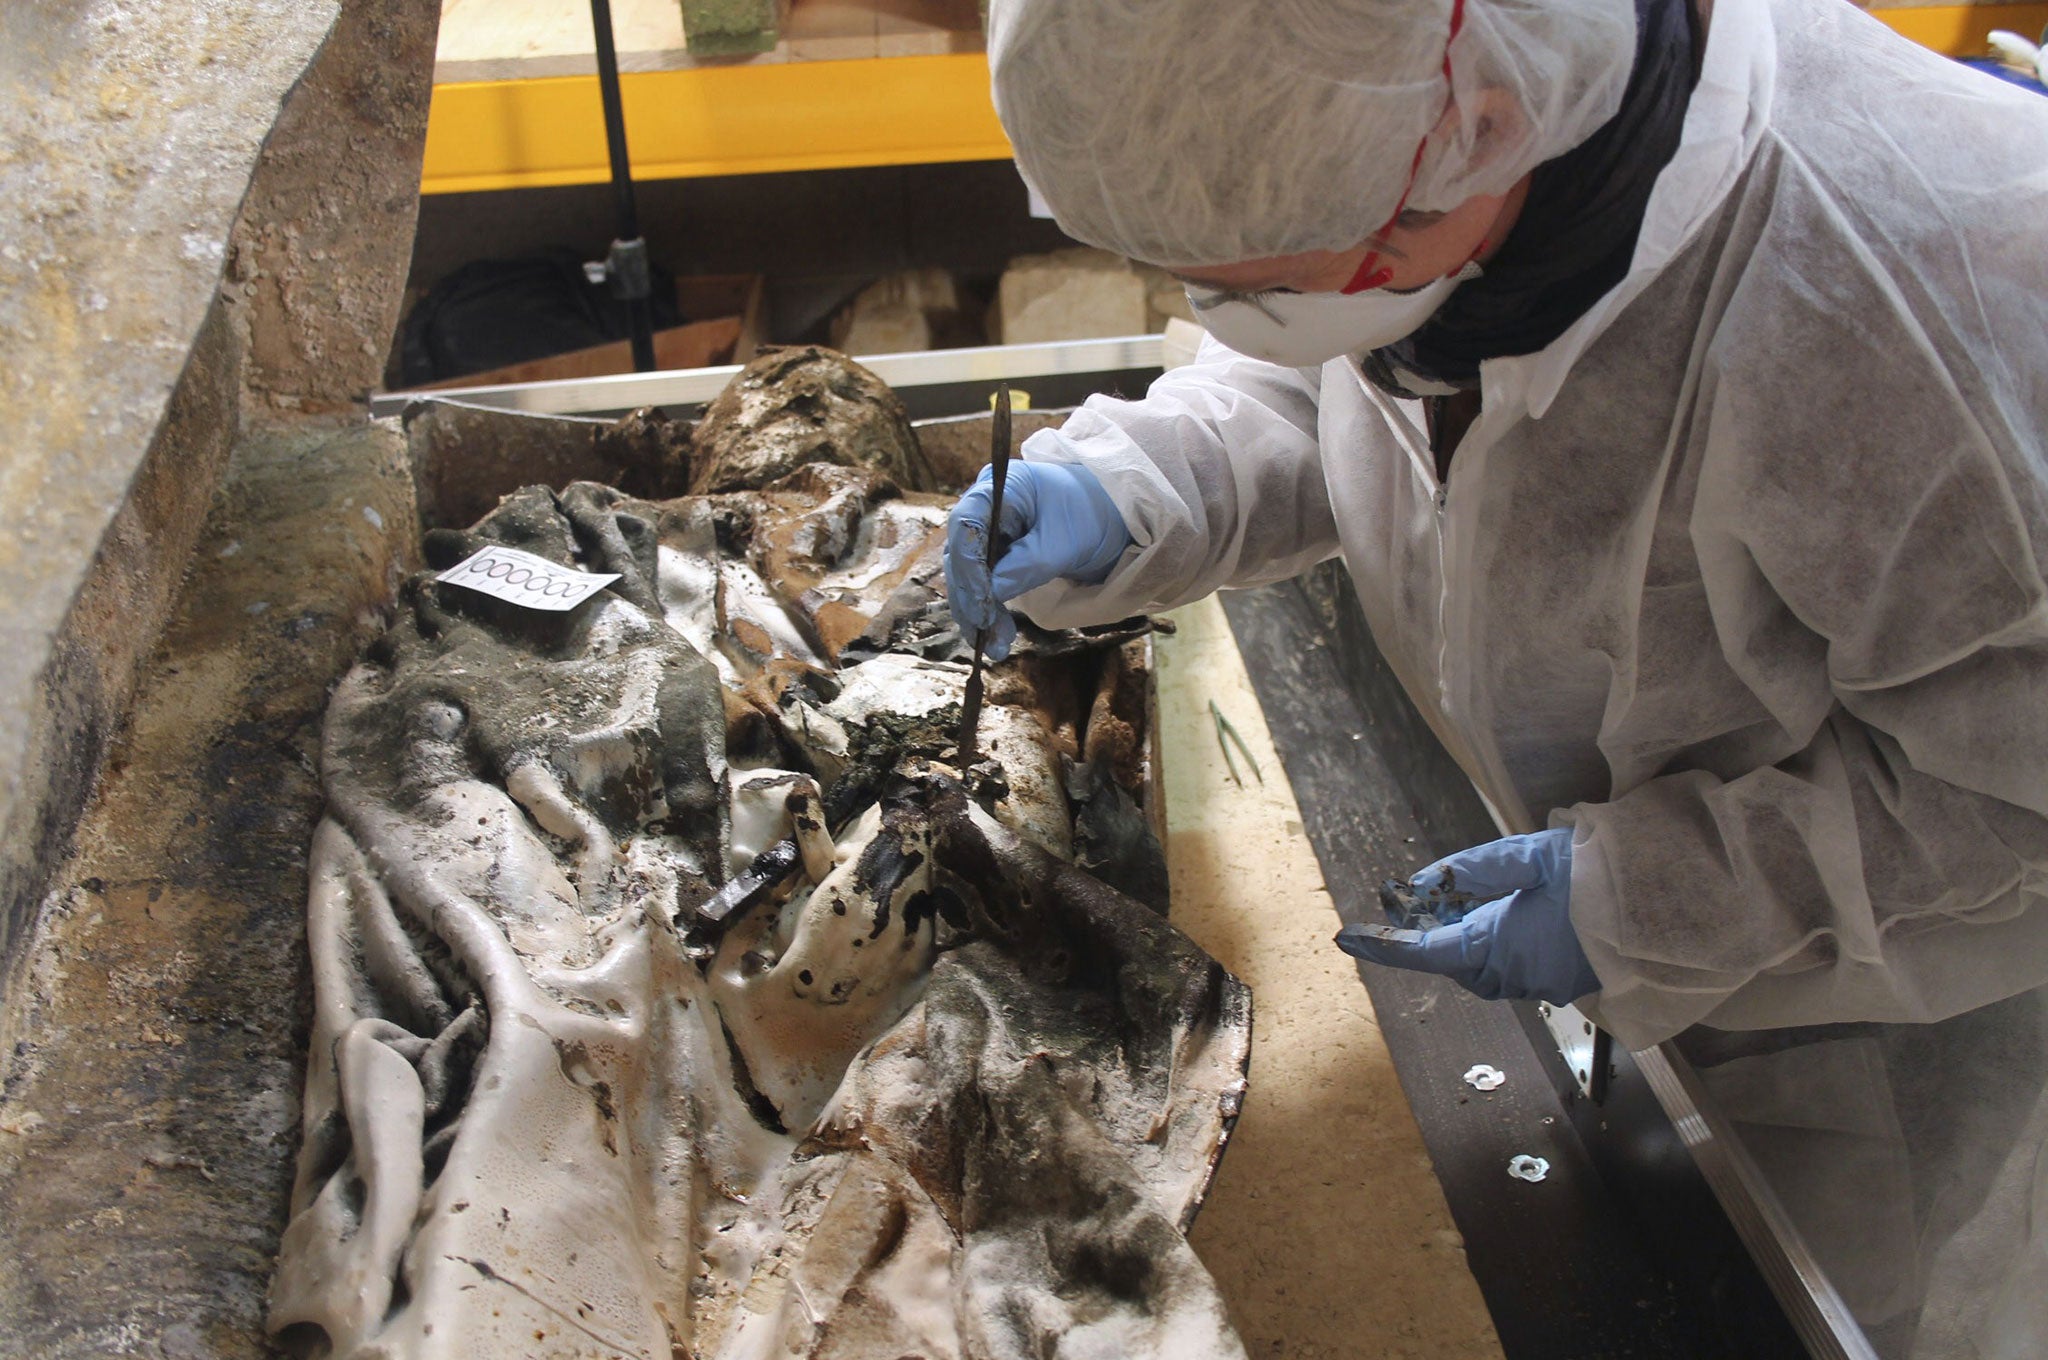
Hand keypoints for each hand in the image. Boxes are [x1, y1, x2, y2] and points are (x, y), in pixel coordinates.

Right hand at [943, 457, 1131, 660]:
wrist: (1118, 520)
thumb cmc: (1096, 517)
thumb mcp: (1064, 543)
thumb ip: (1026, 566)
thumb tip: (990, 595)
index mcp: (1002, 486)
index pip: (966, 523)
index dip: (968, 564)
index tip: (982, 601)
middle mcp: (988, 505)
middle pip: (962, 551)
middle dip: (971, 595)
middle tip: (984, 630)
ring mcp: (992, 529)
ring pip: (969, 572)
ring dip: (977, 609)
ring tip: (993, 643)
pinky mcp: (1000, 553)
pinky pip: (984, 582)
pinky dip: (989, 608)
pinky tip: (995, 635)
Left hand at [1335, 828, 1599, 1004]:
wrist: (1676, 902)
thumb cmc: (1603, 872)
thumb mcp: (1529, 856)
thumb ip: (1472, 871)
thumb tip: (1424, 884)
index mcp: (1501, 945)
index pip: (1425, 951)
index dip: (1384, 945)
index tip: (1348, 938)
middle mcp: (1517, 974)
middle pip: (1454, 962)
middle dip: (1431, 934)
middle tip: (1416, 897)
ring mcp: (1545, 982)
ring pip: (1485, 967)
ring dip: (1466, 938)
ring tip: (1465, 897)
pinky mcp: (1568, 980)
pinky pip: (1516, 967)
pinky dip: (1497, 942)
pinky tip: (1509, 910)